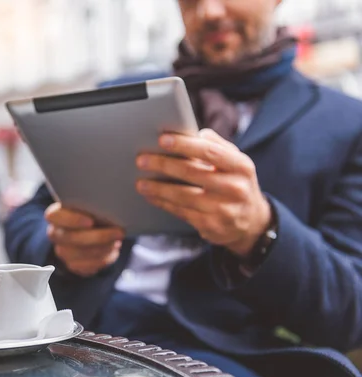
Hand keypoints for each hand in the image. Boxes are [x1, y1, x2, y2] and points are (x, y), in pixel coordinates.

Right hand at [45, 203, 124, 276]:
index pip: (54, 217)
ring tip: (117, 241)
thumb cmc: (96, 211)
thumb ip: (97, 201)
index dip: (72, 220)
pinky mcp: (73, 265)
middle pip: (70, 238)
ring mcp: (63, 251)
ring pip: (79, 254)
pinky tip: (113, 252)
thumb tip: (118, 197)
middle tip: (119, 232)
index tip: (91, 221)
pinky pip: (86, 267)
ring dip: (102, 249)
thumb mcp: (95, 203)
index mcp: (56, 214)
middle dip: (97, 237)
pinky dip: (102, 260)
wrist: (99, 227)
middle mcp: (56, 233)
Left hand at [135, 129, 270, 257]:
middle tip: (142, 160)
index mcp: (241, 167)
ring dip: (157, 188)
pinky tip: (152, 196)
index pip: (210, 151)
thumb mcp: (236, 163)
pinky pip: (180, 212)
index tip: (162, 140)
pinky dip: (163, 203)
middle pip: (191, 173)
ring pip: (182, 196)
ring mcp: (223, 210)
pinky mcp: (211, 226)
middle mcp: (234, 188)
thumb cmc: (236, 183)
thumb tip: (194, 134)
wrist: (252, 222)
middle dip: (163, 165)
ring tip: (140, 182)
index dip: (184, 145)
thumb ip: (217, 146)